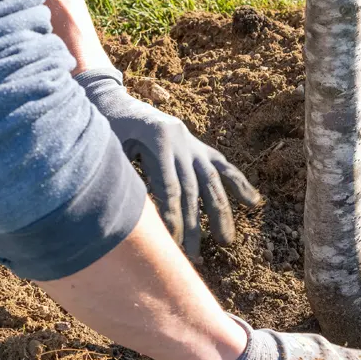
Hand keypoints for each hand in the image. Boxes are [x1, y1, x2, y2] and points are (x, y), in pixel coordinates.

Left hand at [76, 68, 261, 258]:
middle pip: (193, 189)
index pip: (170, 186)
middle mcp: (181, 141)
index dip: (172, 216)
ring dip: (221, 212)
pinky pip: (221, 166)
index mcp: (158, 139)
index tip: (173, 243)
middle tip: (193, 256)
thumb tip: (138, 216)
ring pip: (213, 180)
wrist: (115, 103)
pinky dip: (238, 183)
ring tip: (226, 241)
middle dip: (194, 225)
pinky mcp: (198, 147)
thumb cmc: (107, 130)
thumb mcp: (109, 149)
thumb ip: (125, 175)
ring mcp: (193, 144)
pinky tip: (253, 202)